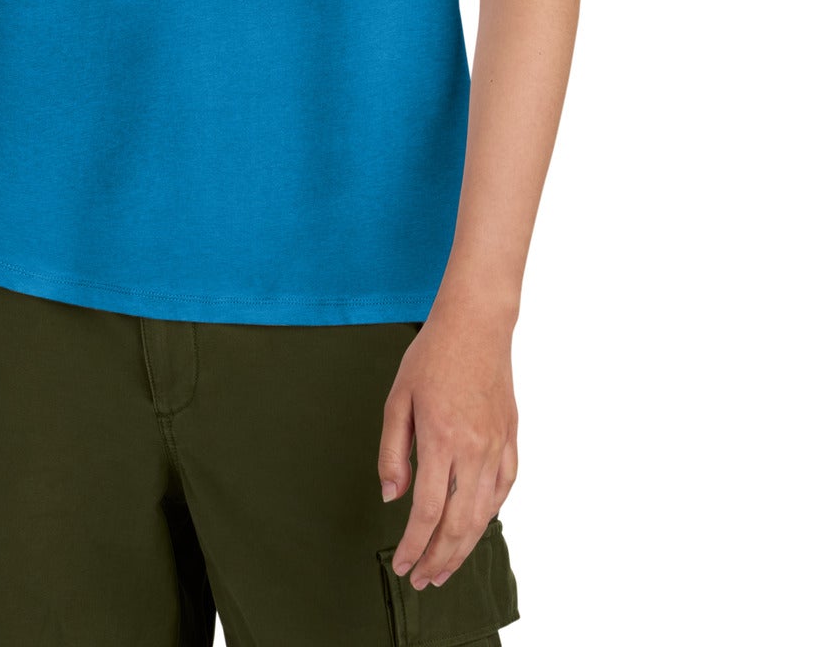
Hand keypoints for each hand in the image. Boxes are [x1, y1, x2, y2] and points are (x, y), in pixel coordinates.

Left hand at [376, 291, 518, 589]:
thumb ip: (393, 452)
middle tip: (422, 580)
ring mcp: (497, 445)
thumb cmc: (431, 357)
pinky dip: (489, 514)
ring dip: (464, 547)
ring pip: (484, 513)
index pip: (428, 511)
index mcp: (441, 439)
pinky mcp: (511, 439)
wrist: (476, 325)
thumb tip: (393, 497)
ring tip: (445, 566)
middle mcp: (474, 449)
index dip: (414, 545)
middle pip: (459, 523)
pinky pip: (503, 489)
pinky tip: (475, 526)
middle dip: (439, 559)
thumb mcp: (398, 399)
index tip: (402, 565)